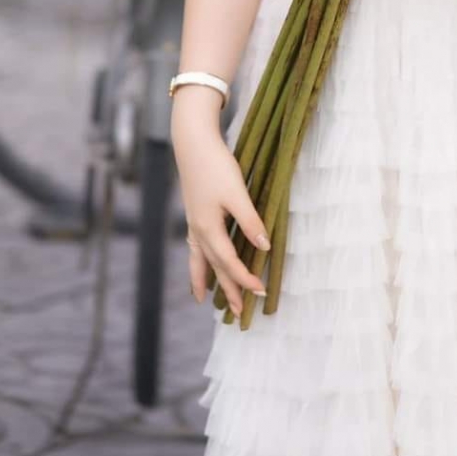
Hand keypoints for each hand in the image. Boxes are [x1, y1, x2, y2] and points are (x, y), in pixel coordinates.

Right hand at [172, 111, 271, 315]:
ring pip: (200, 260)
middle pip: (214, 267)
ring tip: (202, 300)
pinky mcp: (193, 213)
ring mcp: (193, 222)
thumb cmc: (216, 166)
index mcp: (209, 228)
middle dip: (227, 289)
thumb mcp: (237, 193)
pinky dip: (196, 261)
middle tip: (237, 312)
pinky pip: (194, 247)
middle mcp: (198, 230)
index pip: (230, 262)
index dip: (246, 279)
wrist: (192, 143)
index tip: (261, 292)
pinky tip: (199, 261)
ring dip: (205, 280)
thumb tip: (263, 247)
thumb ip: (250, 221)